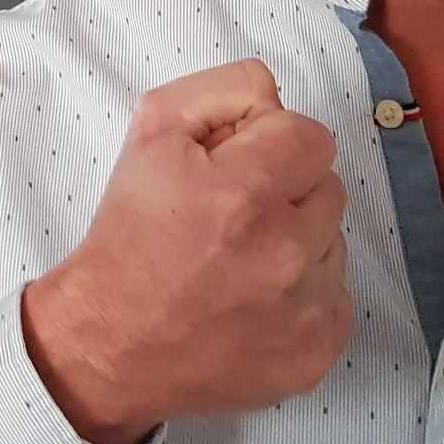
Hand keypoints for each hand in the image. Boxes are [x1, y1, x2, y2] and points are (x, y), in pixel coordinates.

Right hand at [20, 59, 349, 443]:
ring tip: (239, 264)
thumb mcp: (151, 133)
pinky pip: (336, 299)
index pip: (311, 138)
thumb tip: (275, 99)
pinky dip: (302, 296)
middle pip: (328, 189)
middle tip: (232, 219)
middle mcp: (283, 254)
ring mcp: (306, 310)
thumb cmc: (127, 237)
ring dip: (296, 245)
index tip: (237, 170)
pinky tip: (254, 303)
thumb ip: (223, 92)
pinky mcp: (317, 352)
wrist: (108, 346)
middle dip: (285, 194)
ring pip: (333, 244)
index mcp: (243, 194)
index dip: (271, 146)